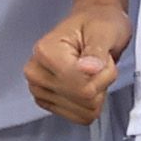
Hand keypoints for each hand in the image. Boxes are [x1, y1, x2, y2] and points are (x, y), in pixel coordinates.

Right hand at [27, 3, 128, 125]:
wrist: (93, 23)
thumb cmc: (97, 23)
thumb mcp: (104, 31)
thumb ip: (97, 51)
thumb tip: (88, 69)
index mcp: (45, 52)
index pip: (82, 86)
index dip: (102, 74)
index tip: (99, 56)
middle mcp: (36, 73)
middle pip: (83, 99)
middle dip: (101, 82)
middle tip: (97, 61)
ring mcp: (39, 90)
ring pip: (84, 111)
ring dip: (98, 92)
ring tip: (92, 69)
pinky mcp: (48, 102)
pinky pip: (81, 117)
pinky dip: (91, 103)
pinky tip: (87, 82)